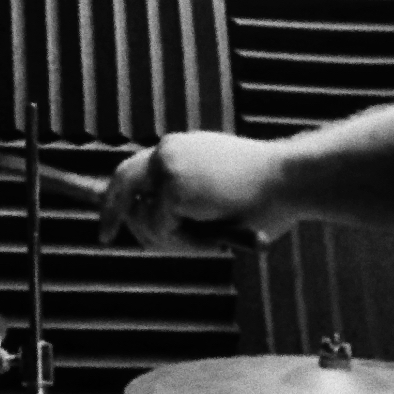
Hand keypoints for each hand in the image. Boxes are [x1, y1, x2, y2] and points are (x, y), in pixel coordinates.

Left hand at [99, 132, 294, 251]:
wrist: (290, 179)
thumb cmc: (269, 194)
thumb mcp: (219, 195)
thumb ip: (187, 206)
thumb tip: (148, 232)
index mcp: (181, 150)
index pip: (136, 169)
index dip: (117, 193)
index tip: (106, 216)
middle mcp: (167, 152)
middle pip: (119, 184)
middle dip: (110, 213)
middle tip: (103, 237)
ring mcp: (166, 167)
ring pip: (143, 218)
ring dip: (171, 240)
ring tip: (210, 238)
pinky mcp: (171, 188)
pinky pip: (161, 231)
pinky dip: (185, 244)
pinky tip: (214, 234)